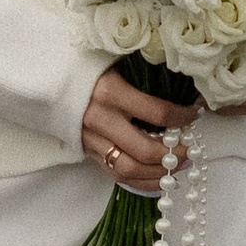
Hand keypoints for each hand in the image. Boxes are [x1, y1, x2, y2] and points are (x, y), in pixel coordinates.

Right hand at [81, 69, 201, 196]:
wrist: (49, 80)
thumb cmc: (89, 67)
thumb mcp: (116, 63)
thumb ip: (144, 78)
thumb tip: (183, 87)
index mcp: (111, 93)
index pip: (157, 113)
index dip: (182, 116)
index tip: (196, 113)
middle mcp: (100, 120)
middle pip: (144, 149)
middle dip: (173, 155)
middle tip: (190, 151)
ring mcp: (91, 140)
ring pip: (129, 170)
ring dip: (158, 174)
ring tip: (177, 168)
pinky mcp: (86, 152)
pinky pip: (115, 175)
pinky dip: (140, 182)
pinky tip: (158, 178)